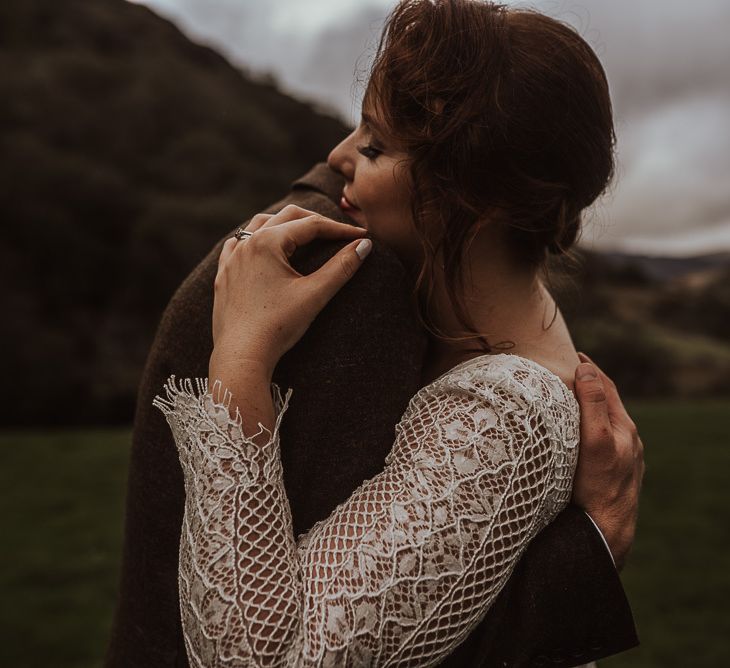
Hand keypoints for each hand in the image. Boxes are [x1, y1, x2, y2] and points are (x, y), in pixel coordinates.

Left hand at [211, 205, 370, 379]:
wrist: (242, 355)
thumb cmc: (277, 326)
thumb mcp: (315, 295)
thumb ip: (341, 267)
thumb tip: (364, 245)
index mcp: (268, 242)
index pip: (311, 226)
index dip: (339, 229)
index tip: (361, 236)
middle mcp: (246, 244)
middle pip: (286, 217)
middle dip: (315, 221)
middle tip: (338, 232)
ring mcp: (232, 259)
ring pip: (259, 225)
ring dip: (284, 224)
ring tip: (303, 232)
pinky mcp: (224, 276)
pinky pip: (237, 245)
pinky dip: (255, 239)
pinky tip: (261, 247)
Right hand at [572, 352, 644, 569]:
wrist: (603, 535)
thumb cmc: (596, 488)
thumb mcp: (595, 441)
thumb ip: (593, 405)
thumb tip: (587, 369)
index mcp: (624, 429)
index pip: (606, 386)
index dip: (589, 368)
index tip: (572, 354)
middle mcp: (626, 442)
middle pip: (606, 404)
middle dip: (588, 384)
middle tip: (566, 370)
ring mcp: (620, 460)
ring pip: (602, 424)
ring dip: (587, 407)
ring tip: (567, 397)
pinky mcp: (609, 475)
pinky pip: (599, 442)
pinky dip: (586, 428)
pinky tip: (574, 435)